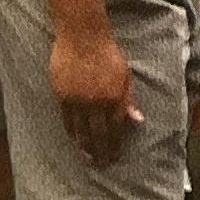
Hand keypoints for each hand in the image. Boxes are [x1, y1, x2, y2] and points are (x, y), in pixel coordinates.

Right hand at [50, 20, 141, 165]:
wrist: (82, 35)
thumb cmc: (107, 52)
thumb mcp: (124, 75)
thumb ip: (128, 99)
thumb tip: (137, 120)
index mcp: (114, 96)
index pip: (116, 127)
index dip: (116, 142)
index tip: (115, 154)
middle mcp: (96, 102)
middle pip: (98, 133)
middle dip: (101, 151)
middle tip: (102, 163)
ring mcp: (77, 100)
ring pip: (81, 130)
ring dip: (85, 146)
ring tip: (87, 156)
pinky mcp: (62, 96)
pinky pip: (66, 120)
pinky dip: (71, 132)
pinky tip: (73, 139)